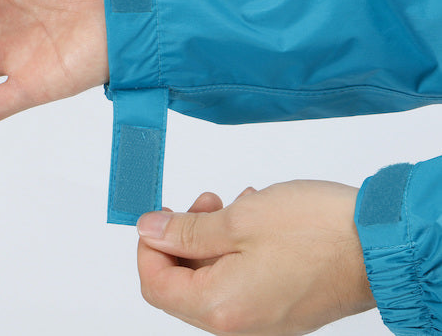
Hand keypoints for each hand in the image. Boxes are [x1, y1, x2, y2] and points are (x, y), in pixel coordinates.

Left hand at [137, 180, 375, 335]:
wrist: (378, 243)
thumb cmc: (314, 230)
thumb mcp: (238, 220)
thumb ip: (186, 231)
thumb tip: (148, 230)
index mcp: (221, 308)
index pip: (155, 285)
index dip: (149, 246)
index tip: (161, 214)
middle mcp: (238, 323)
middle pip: (183, 282)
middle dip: (185, 237)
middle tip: (206, 202)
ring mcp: (260, 318)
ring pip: (212, 276)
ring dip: (213, 237)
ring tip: (235, 205)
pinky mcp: (279, 305)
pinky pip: (239, 278)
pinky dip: (236, 247)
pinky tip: (254, 217)